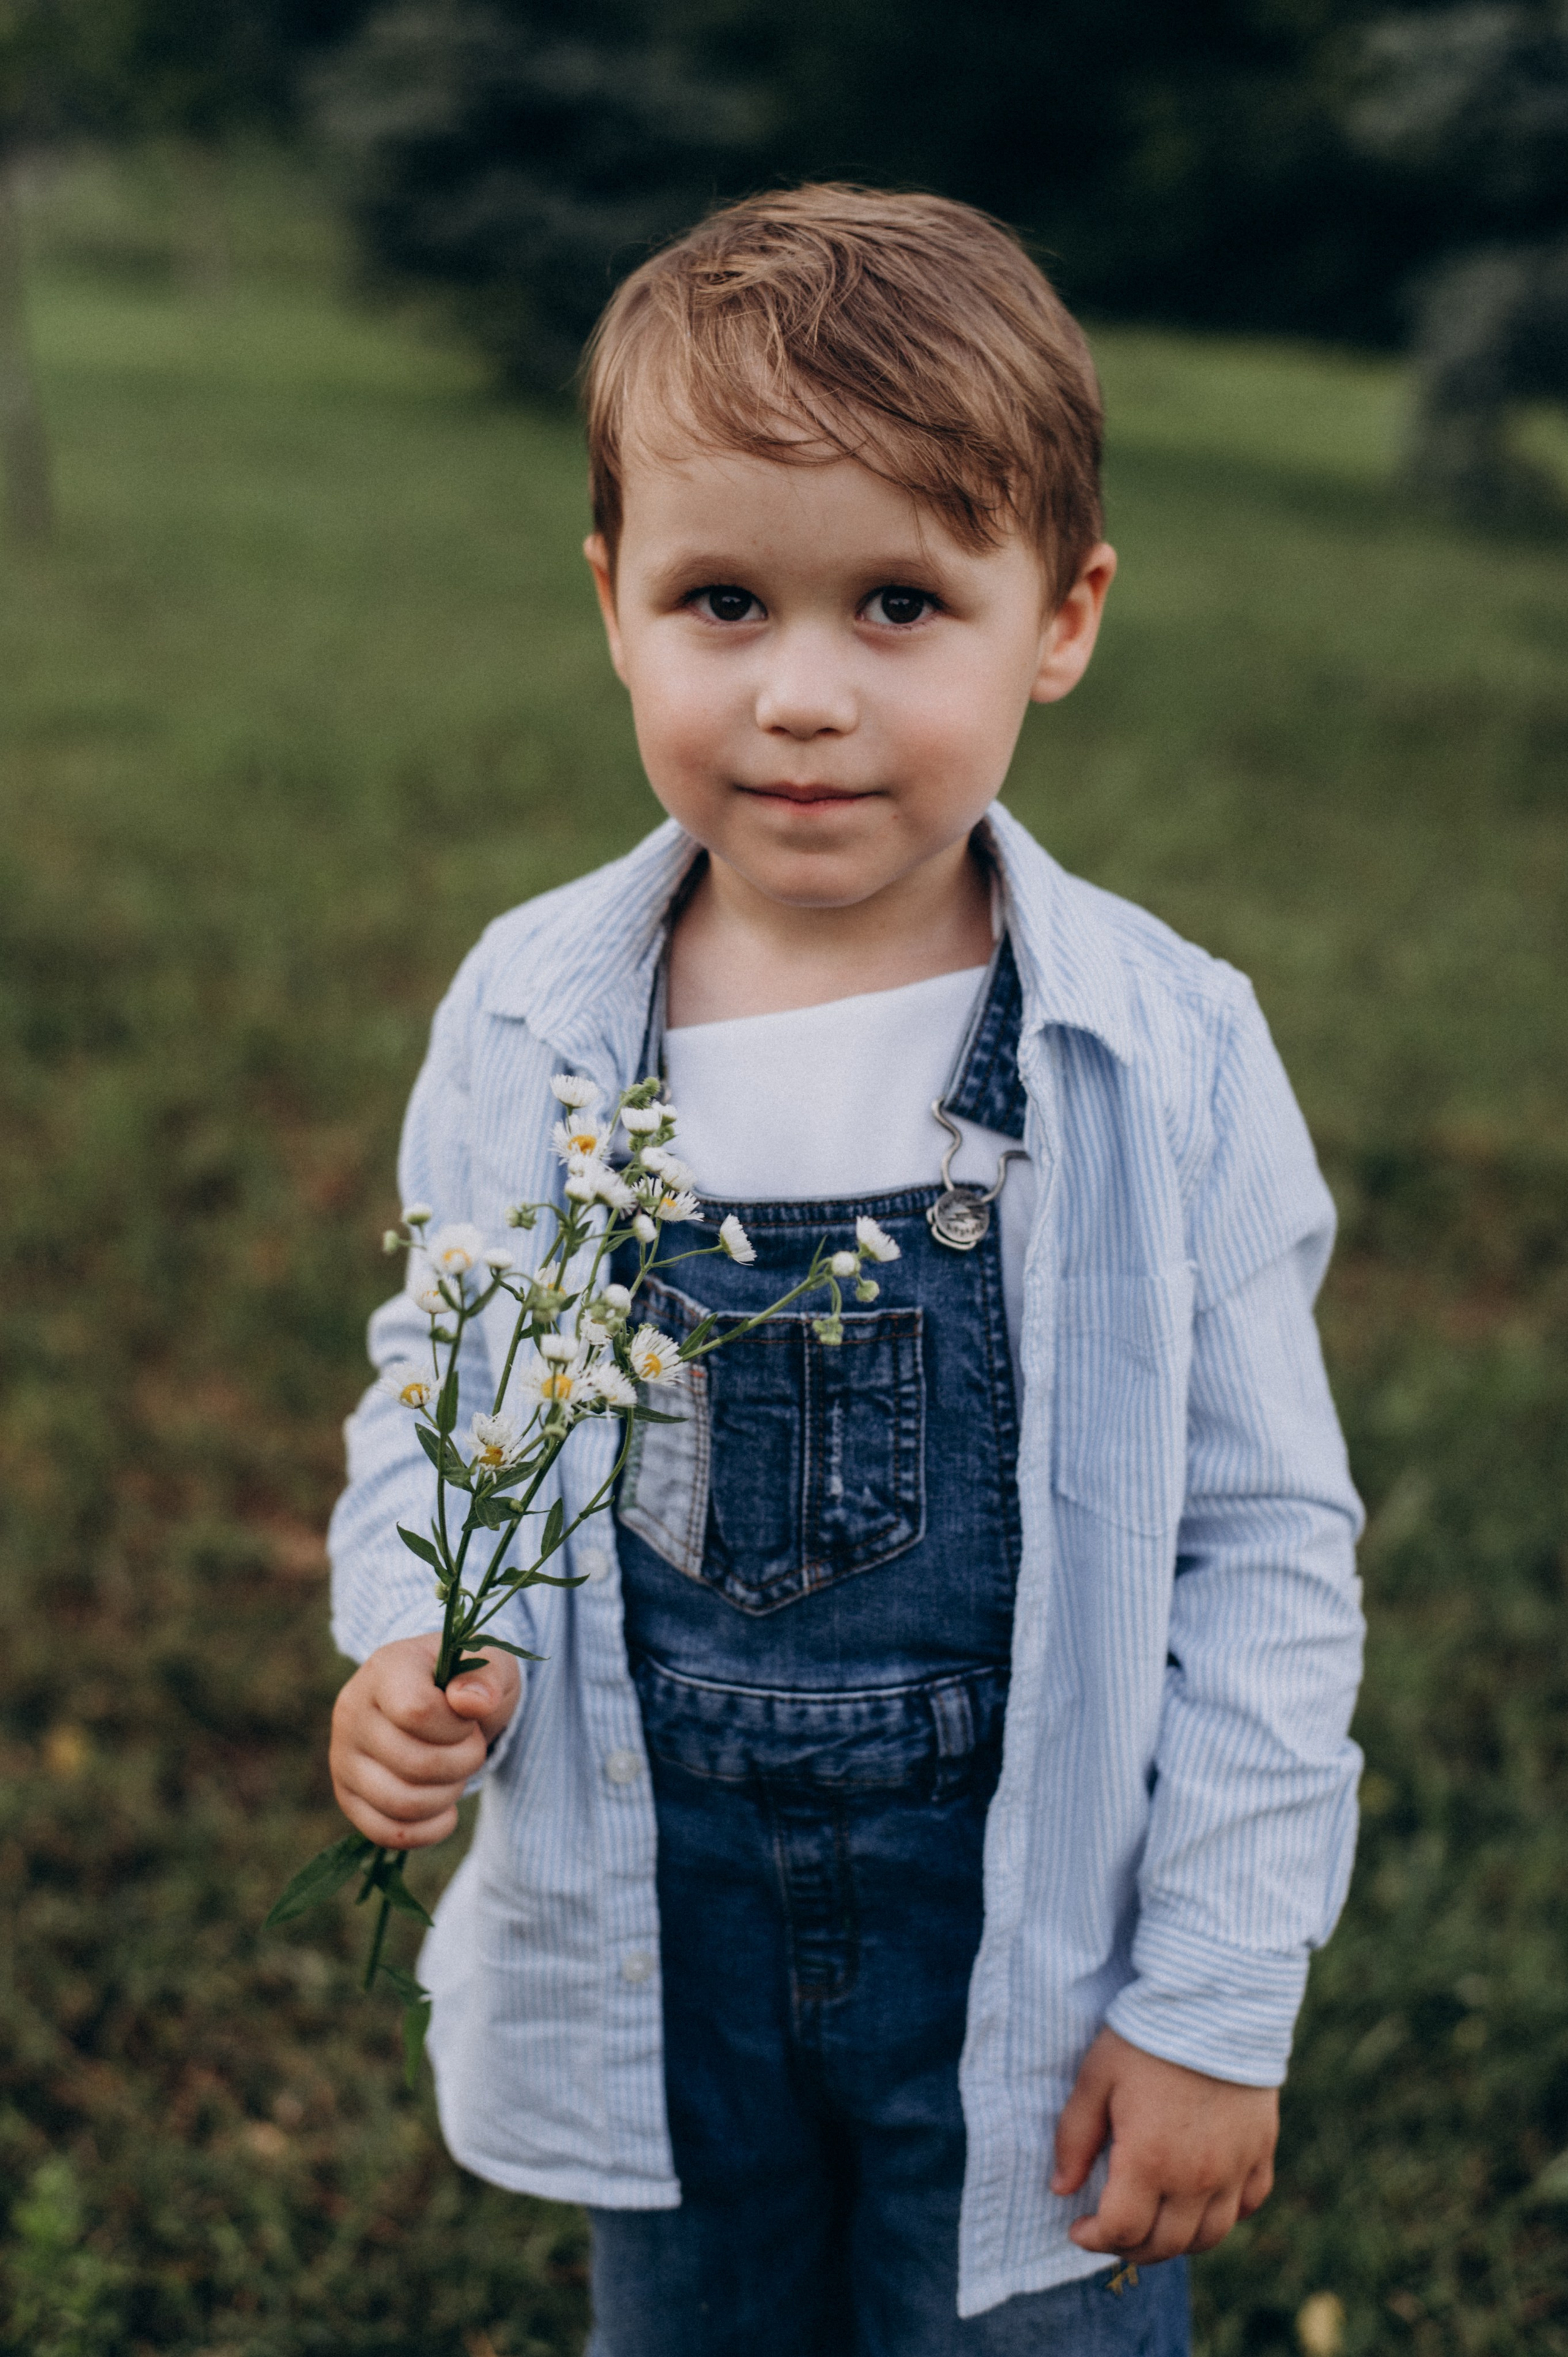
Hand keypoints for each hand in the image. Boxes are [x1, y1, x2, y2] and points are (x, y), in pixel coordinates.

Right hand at [330, 1634, 520, 1848]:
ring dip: (447, 1797)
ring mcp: (344, 1757)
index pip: (417, 1711)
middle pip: (414, 1763)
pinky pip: (386, 1833)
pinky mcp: (347, 1796)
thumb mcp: (489, 1664)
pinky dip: (427, 1831)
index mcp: (386, 1669)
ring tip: (456, 1774)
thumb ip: (486, 1678)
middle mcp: (352, 1711)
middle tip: (472, 1747)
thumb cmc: (466, 1682)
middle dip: (463, 1762)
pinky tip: (446, 1812)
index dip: (456, 1727)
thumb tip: (473, 1703)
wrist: (439, 1702)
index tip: (470, 1718)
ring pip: (400, 1803)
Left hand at [1051, 2026, 1276, 2264]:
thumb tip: (1061, 2188)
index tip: (1077, 2226)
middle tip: (1111, 2230)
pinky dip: (1223, 2215)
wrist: (1214, 2000)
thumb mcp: (1096, 2078)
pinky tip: (1201, 2200)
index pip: (1121, 2231)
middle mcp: (1197, 2177)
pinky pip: (1247, 2205)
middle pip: (1165, 2244)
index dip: (1093, 2238)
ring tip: (1153, 2223)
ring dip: (1176, 2241)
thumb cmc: (1146, 2036)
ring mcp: (1235, 2168)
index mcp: (1150, 2161)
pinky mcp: (1261, 2151)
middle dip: (1130, 2247)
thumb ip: (1075, 2138)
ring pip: (1209, 2237)